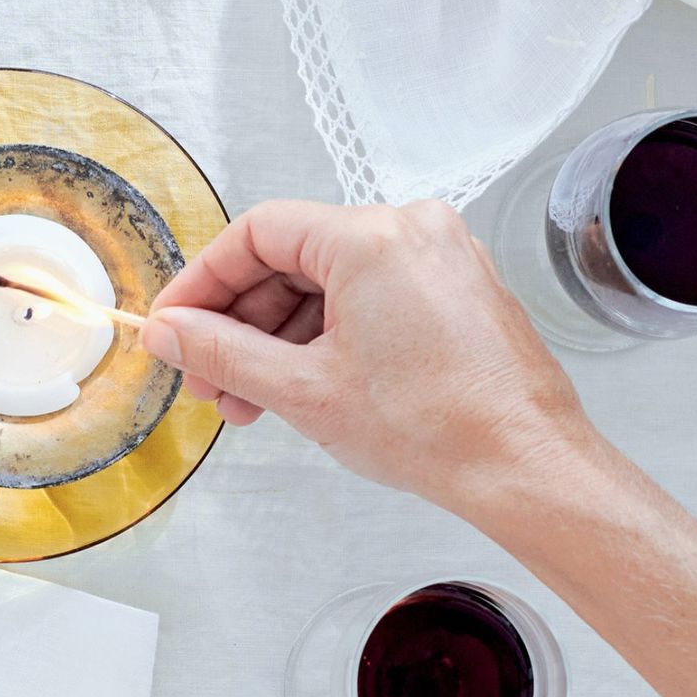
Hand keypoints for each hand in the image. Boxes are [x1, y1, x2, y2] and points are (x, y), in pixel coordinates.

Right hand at [139, 199, 599, 517]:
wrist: (524, 466)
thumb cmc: (436, 429)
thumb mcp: (304, 391)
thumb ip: (223, 353)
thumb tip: (171, 333)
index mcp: (373, 237)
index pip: (260, 233)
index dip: (206, 281)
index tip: (177, 324)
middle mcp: (414, 230)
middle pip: (297, 258)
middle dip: (245, 324)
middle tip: (210, 381)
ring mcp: (443, 259)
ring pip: (335, 284)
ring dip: (285, 339)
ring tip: (253, 403)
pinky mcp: (460, 290)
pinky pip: (376, 297)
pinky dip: (334, 337)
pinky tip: (305, 388)